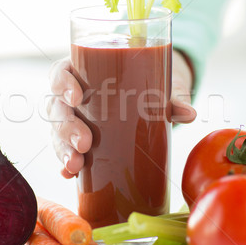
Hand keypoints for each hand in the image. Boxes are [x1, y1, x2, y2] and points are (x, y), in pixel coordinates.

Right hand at [47, 51, 196, 178]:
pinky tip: (69, 174)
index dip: (61, 84)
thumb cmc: (147, 80)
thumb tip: (189, 114)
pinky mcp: (78, 139)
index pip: (60, 72)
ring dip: (62, 149)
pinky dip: (65, 164)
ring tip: (75, 164)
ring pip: (56, 131)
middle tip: (85, 143)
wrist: (151, 93)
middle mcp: (72, 94)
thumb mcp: (158, 83)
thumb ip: (172, 96)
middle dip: (66, 127)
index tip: (76, 97)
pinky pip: (65, 151)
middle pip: (56, 107)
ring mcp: (73, 118)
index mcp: (83, 70)